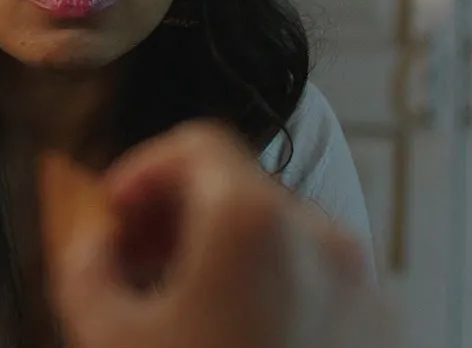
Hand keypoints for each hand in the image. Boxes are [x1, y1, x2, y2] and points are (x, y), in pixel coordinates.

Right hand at [45, 123, 394, 347]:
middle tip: (132, 265)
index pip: (198, 144)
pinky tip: (232, 344)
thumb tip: (98, 248)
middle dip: (180, 217)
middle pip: (243, 190)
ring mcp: (366, 292)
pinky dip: (271, 294)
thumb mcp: (104, 337)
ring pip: (283, 241)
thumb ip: (87, 268)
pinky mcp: (384, 338)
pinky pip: (318, 288)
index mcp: (254, 222)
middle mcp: (323, 240)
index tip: (114, 215)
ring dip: (225, 258)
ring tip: (180, 315)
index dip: (141, 170)